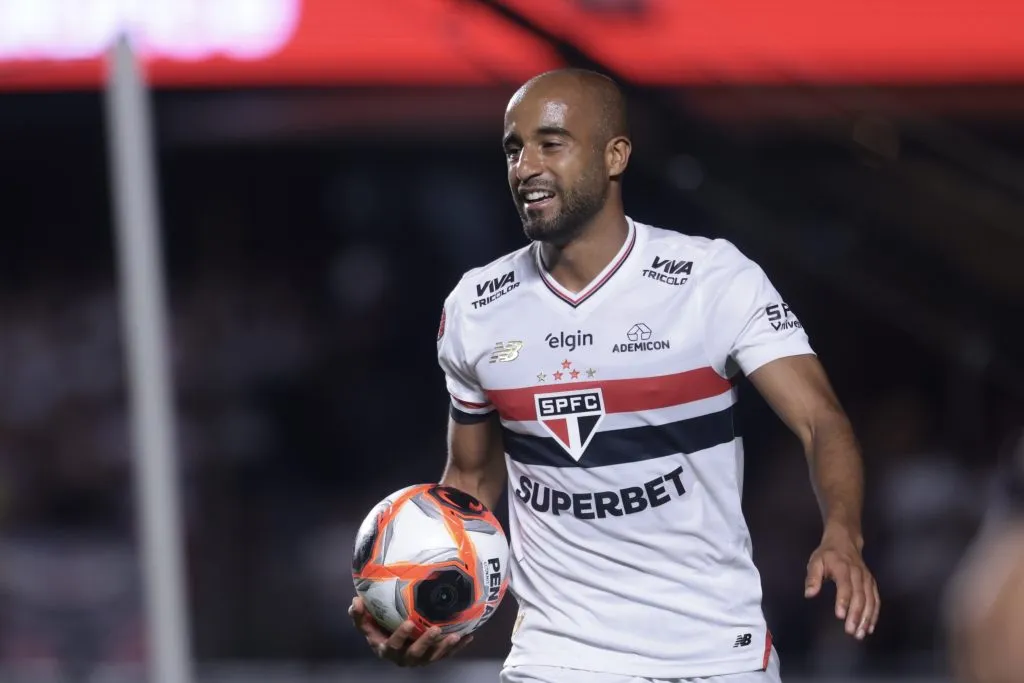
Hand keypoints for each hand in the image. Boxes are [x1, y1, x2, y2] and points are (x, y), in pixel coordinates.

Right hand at [348, 597, 472, 665]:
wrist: (390, 641)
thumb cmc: (378, 629)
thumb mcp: (366, 623)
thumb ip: (359, 614)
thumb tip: (355, 601)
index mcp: (387, 649)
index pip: (393, 645)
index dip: (400, 636)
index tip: (408, 623)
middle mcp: (404, 657)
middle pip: (415, 655)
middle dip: (426, 643)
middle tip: (436, 629)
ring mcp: (419, 659)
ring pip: (433, 657)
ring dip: (445, 648)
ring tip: (456, 636)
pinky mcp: (432, 656)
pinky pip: (446, 654)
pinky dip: (457, 647)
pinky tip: (468, 637)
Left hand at [804, 527, 879, 639]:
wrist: (845, 541)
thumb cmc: (828, 554)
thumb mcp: (815, 561)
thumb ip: (812, 578)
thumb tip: (809, 594)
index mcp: (843, 568)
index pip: (845, 586)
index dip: (843, 601)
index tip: (840, 616)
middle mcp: (858, 574)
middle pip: (860, 596)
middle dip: (856, 615)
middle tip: (851, 631)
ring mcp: (867, 579)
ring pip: (871, 600)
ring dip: (867, 618)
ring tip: (861, 633)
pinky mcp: (872, 583)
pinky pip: (876, 600)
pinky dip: (874, 614)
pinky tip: (870, 627)